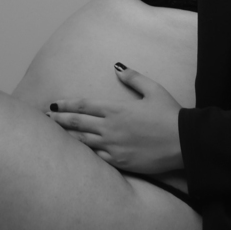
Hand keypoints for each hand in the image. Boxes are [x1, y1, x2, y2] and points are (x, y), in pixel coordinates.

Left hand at [48, 63, 183, 175]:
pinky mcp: (120, 162)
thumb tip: (117, 67)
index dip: (66, 104)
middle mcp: (110, 127)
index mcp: (116, 109)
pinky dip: (84, 155)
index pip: (83, 105)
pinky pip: (96, 159)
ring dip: (66, 137)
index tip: (53, 104)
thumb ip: (133, 78)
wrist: (185, 142)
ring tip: (53, 136)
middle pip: (77, 123)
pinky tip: (75, 154)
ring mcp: (114, 146)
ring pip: (82, 141)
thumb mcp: (154, 89)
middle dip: (58, 120)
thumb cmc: (170, 114)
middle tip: (46, 119)